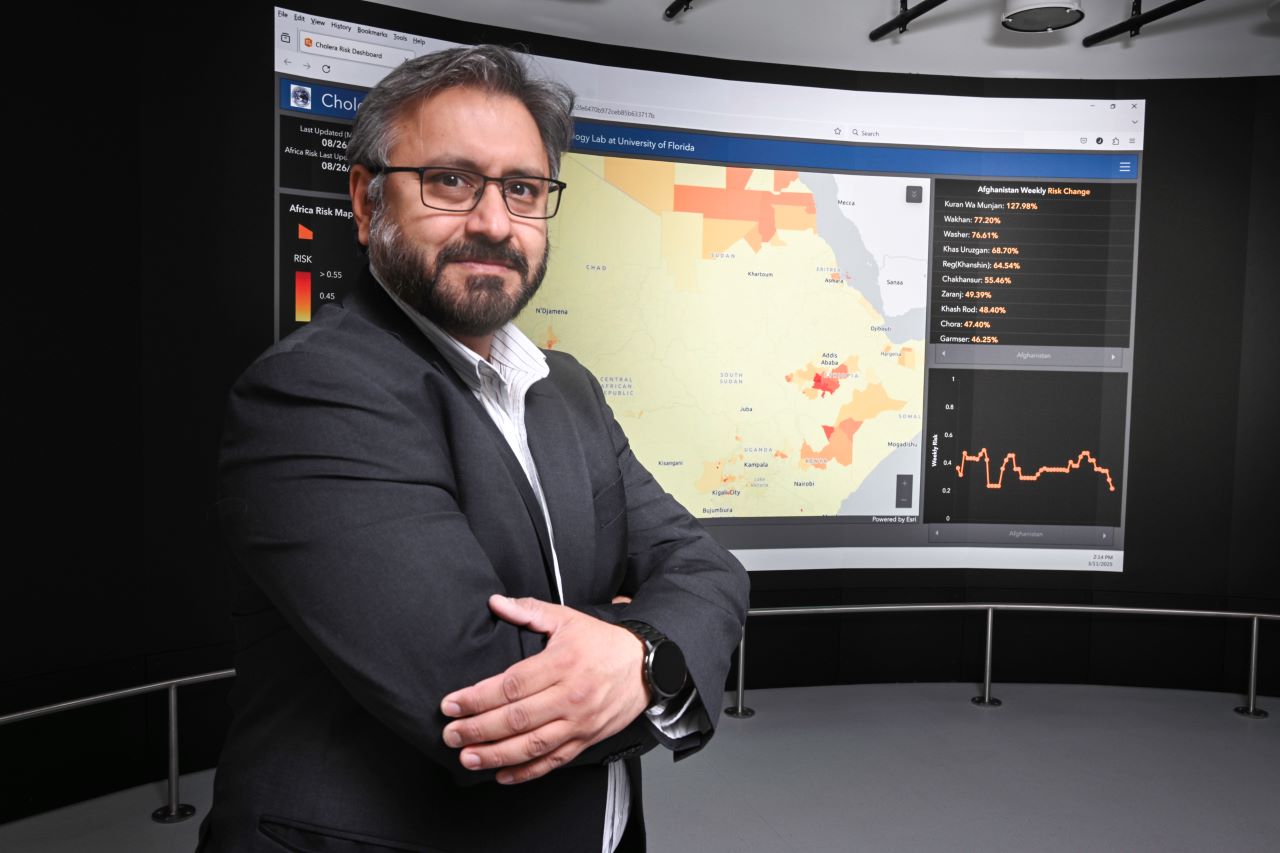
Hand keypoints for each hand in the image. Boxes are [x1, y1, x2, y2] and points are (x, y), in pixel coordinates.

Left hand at [440, 595, 648, 783]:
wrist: (646, 667)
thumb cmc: (602, 643)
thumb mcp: (567, 619)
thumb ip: (529, 611)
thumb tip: (496, 602)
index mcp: (561, 663)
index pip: (511, 685)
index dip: (477, 697)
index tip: (451, 704)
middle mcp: (570, 696)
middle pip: (517, 718)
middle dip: (478, 729)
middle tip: (450, 734)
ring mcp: (578, 722)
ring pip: (532, 745)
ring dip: (495, 755)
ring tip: (467, 757)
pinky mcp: (585, 740)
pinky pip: (552, 761)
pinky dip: (526, 772)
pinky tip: (501, 775)